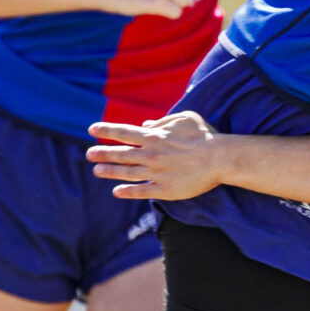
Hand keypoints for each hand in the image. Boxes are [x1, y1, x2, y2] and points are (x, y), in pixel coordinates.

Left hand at [87, 111, 226, 200]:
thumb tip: (146, 125)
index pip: (123, 132)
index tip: (91, 129)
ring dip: (109, 171)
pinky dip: (127, 192)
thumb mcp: (184, 118)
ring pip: (126, 172)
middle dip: (102, 152)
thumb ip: (163, 121)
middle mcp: (151, 154)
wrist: (220, 158)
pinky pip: (141, 191)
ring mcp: (156, 173)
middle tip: (89, 154)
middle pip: (120, 153)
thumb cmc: (205, 136)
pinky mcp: (164, 189)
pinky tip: (116, 192)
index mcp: (154, 136)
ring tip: (97, 170)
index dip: (106, 130)